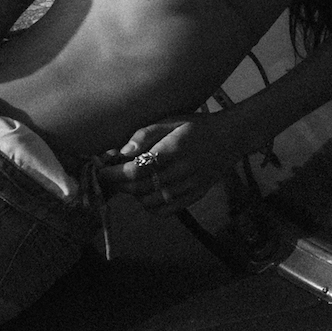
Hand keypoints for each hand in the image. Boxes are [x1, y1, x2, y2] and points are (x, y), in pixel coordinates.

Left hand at [97, 111, 247, 213]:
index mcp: (175, 148)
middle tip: (109, 176)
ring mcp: (190, 187)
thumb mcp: (171, 120)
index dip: (114, 173)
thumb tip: (122, 152)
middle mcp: (184, 170)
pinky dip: (149, 206)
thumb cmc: (196, 126)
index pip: (137, 170)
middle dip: (118, 184)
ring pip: (149, 201)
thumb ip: (145, 134)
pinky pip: (165, 210)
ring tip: (130, 181)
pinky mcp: (195, 196)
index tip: (100, 170)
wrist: (231, 138)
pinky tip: (147, 193)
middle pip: (139, 188)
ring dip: (132, 194)